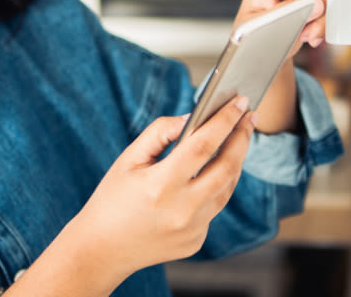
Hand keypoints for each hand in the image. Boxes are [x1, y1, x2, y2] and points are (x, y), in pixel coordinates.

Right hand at [44, 98, 255, 292]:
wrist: (102, 249)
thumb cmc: (112, 199)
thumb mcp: (128, 159)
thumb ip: (160, 133)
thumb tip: (191, 117)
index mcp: (161, 185)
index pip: (203, 145)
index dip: (224, 120)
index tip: (240, 101)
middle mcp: (182, 209)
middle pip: (226, 167)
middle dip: (241, 137)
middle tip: (248, 116)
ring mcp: (192, 229)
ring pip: (226, 188)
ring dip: (235, 161)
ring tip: (238, 138)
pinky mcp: (196, 241)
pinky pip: (214, 208)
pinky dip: (216, 186)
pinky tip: (214, 170)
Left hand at [235, 0, 331, 51]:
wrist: (257, 50)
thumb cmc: (251, 33)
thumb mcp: (258, 25)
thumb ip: (284, 14)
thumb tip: (315, 4)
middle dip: (319, 7)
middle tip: (308, 29)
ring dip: (321, 21)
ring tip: (303, 34)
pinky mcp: (313, 4)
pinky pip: (330, 11)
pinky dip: (323, 27)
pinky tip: (309, 34)